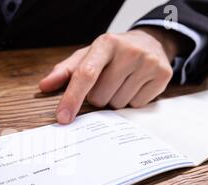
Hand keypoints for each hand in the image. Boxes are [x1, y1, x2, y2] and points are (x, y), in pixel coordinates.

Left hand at [39, 28, 182, 123]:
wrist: (150, 42)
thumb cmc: (112, 54)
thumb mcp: (88, 56)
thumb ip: (65, 72)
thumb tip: (44, 86)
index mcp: (105, 43)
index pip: (85, 74)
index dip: (72, 98)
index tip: (63, 118)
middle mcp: (128, 51)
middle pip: (100, 97)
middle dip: (98, 97)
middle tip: (106, 83)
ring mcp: (148, 62)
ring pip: (118, 104)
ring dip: (114, 100)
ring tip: (121, 83)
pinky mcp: (162, 75)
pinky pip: (136, 105)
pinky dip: (132, 101)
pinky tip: (134, 86)